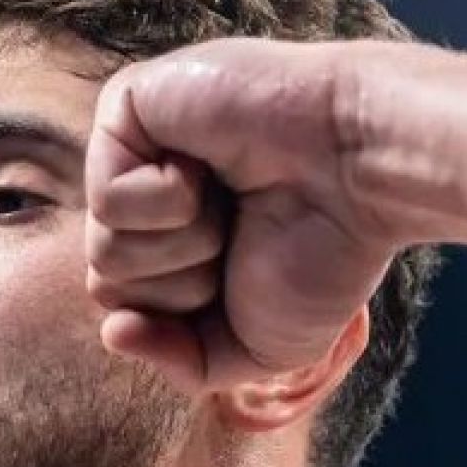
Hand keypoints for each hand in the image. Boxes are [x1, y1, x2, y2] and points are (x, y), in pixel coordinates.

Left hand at [84, 38, 407, 390]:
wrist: (363, 174)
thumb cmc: (324, 252)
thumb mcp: (258, 346)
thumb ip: (184, 361)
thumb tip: (113, 333)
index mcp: (170, 241)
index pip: (122, 307)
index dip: (181, 317)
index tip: (243, 279)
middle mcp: (145, 193)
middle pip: (106, 282)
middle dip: (182, 284)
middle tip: (242, 233)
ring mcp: (133, 148)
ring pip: (103, 248)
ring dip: (182, 244)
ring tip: (231, 200)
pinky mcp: (126, 105)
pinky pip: (106, 199)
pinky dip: (167, 201)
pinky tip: (208, 165)